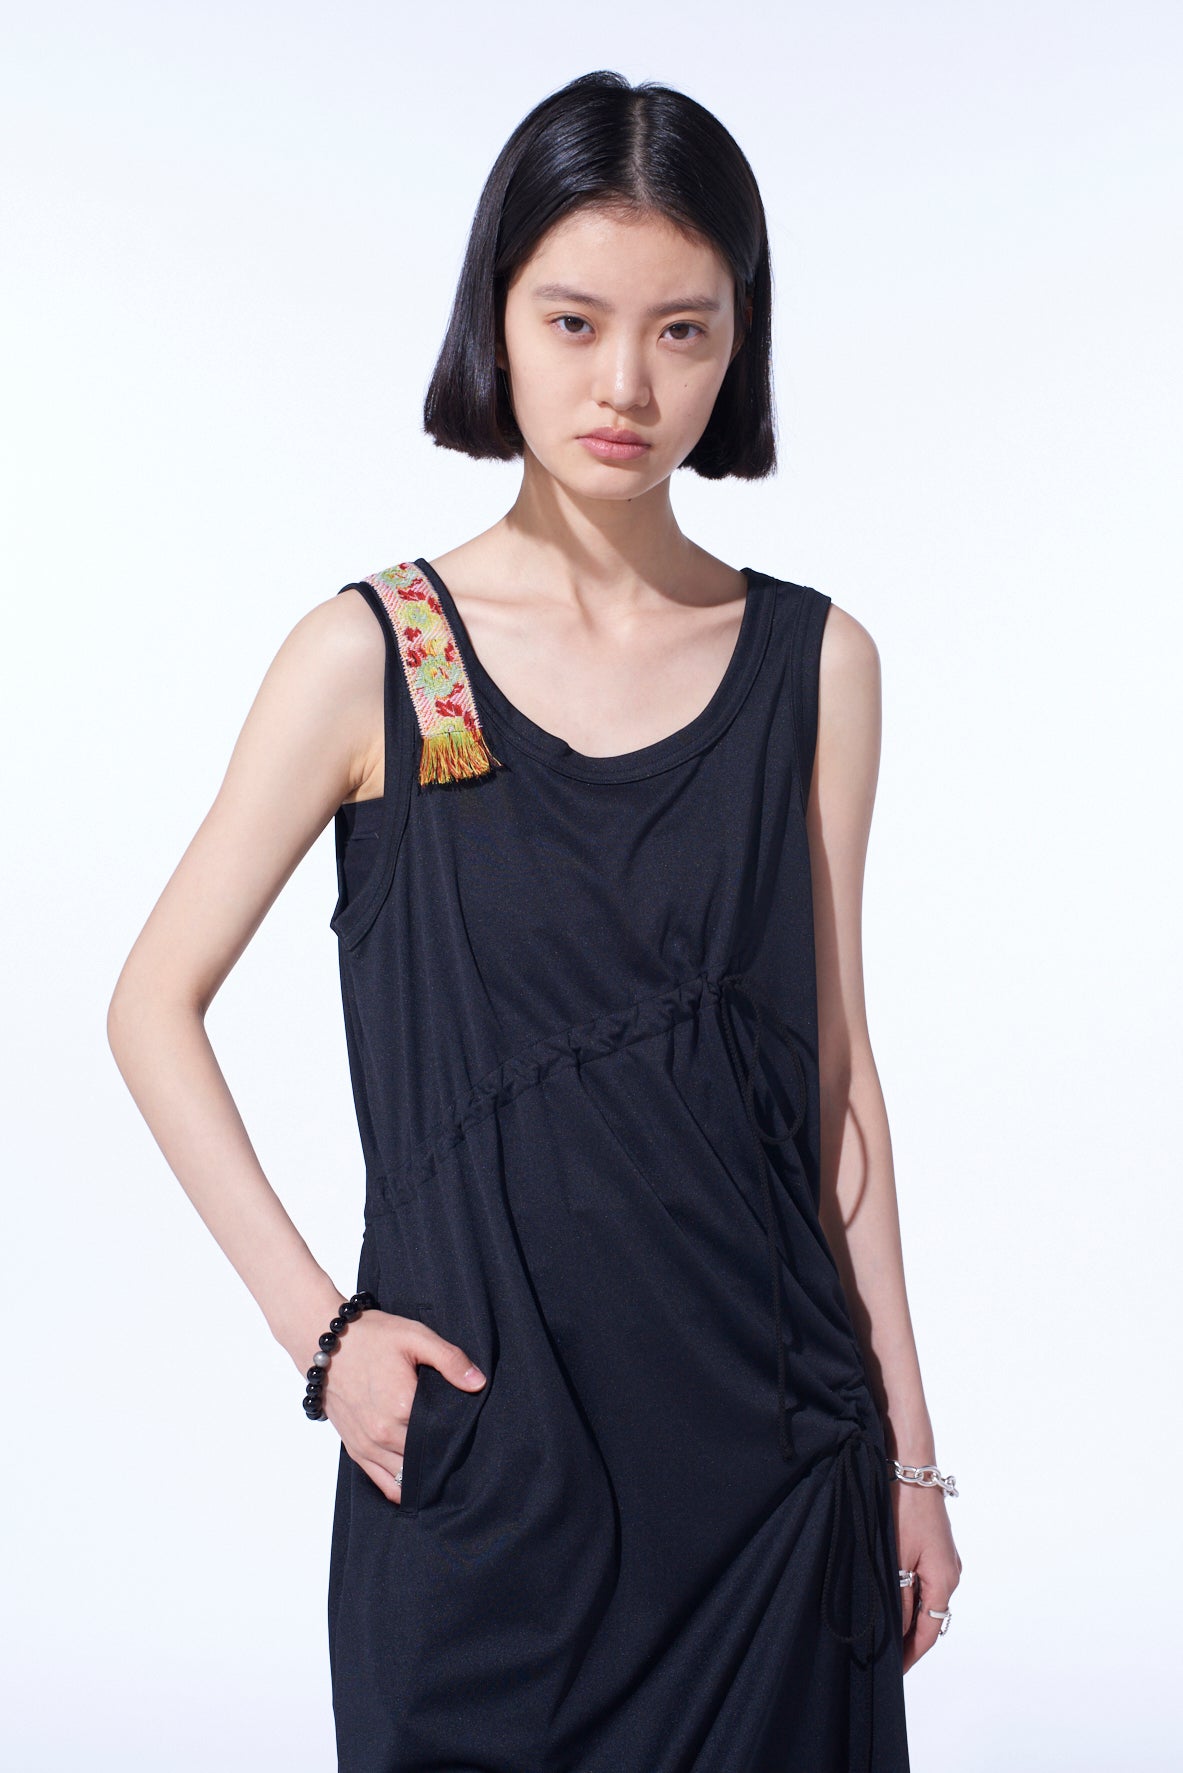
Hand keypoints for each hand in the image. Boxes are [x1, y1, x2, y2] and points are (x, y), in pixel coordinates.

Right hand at [314, 1309, 486, 1501]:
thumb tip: (478, 1382)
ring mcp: (368, 1445)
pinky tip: (418, 1475)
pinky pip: (385, 1484)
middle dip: (445, 1453)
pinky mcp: (356, 1450)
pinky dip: (403, 1485)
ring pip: (408, 1478)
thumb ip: (450, 1360)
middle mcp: (384, 1433)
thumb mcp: (415, 1337)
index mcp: (402, 1406)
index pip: (444, 1436)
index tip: (469, 1427)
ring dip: (425, 1472)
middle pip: (428, 1459)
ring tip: (440, 1457)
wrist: (324, 1343)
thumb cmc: (370, 1337)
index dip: (460, 1434)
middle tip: (460, 1442)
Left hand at [894, 1481, 961, 1670]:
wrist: (912, 1468)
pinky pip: (926, 1581)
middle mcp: (951, 1573)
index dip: (910, 1654)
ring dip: (909, 1616)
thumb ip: (900, 1597)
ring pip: (927, 1599)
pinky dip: (911, 1595)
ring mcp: (946, 1560)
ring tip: (883, 1631)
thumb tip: (898, 1630)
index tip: (893, 1672)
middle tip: (882, 1655)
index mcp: (944, 1580)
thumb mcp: (896, 1558)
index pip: (929, 1632)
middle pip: (931, 1618)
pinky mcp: (938, 1548)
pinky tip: (893, 1597)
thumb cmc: (903, 1509)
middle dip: (908, 1638)